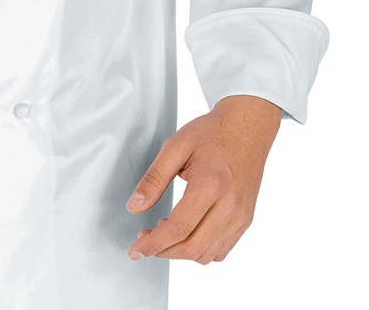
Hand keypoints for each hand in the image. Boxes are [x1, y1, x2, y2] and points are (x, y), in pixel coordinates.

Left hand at [125, 94, 282, 263]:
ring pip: (208, 254)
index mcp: (211, 185)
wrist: (247, 127)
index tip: (136, 249)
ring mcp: (242, 216)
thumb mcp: (175, 146)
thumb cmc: (211, 133)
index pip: (179, 228)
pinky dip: (200, 250)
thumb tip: (134, 206)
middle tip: (144, 241)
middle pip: (193, 247)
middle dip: (164, 251)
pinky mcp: (246, 219)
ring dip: (181, 252)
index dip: (154, 243)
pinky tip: (186, 233)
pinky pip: (222, 249)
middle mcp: (231, 206)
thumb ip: (154, 178)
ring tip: (162, 232)